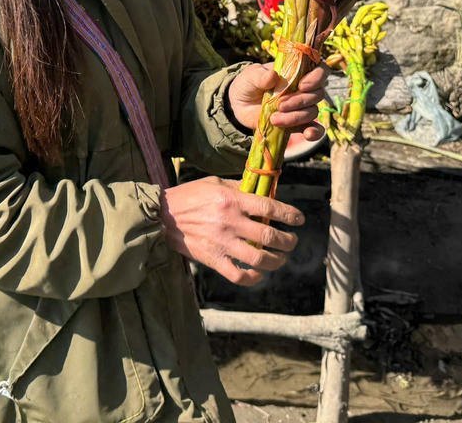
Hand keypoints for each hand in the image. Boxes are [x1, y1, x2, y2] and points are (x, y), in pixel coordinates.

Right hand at [158, 176, 304, 285]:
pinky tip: (259, 273)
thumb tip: (263, 192)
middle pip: (270, 236)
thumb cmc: (189, 196)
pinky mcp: (213, 259)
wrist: (162, 216)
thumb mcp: (214, 183)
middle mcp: (230, 222)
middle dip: (288, 241)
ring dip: (277, 261)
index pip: (270, 207)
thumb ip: (239, 188)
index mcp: (232, 200)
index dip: (290, 214)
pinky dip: (253, 278)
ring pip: (259, 258)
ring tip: (281, 258)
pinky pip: (239, 275)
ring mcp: (222, 243)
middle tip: (292, 241)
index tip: (299, 219)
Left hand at [227, 62, 326, 140]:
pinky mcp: (298, 123)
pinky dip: (314, 132)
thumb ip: (261, 75)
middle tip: (280, 105)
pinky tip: (307, 134)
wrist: (240, 104)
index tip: (302, 85)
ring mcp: (301, 107)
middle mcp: (303, 89)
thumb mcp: (251, 75)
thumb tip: (273, 76)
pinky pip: (314, 129)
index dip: (317, 77)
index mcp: (296, 71)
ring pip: (312, 111)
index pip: (320, 70)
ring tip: (274, 119)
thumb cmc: (249, 83)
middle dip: (299, 101)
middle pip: (317, 93)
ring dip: (295, 117)